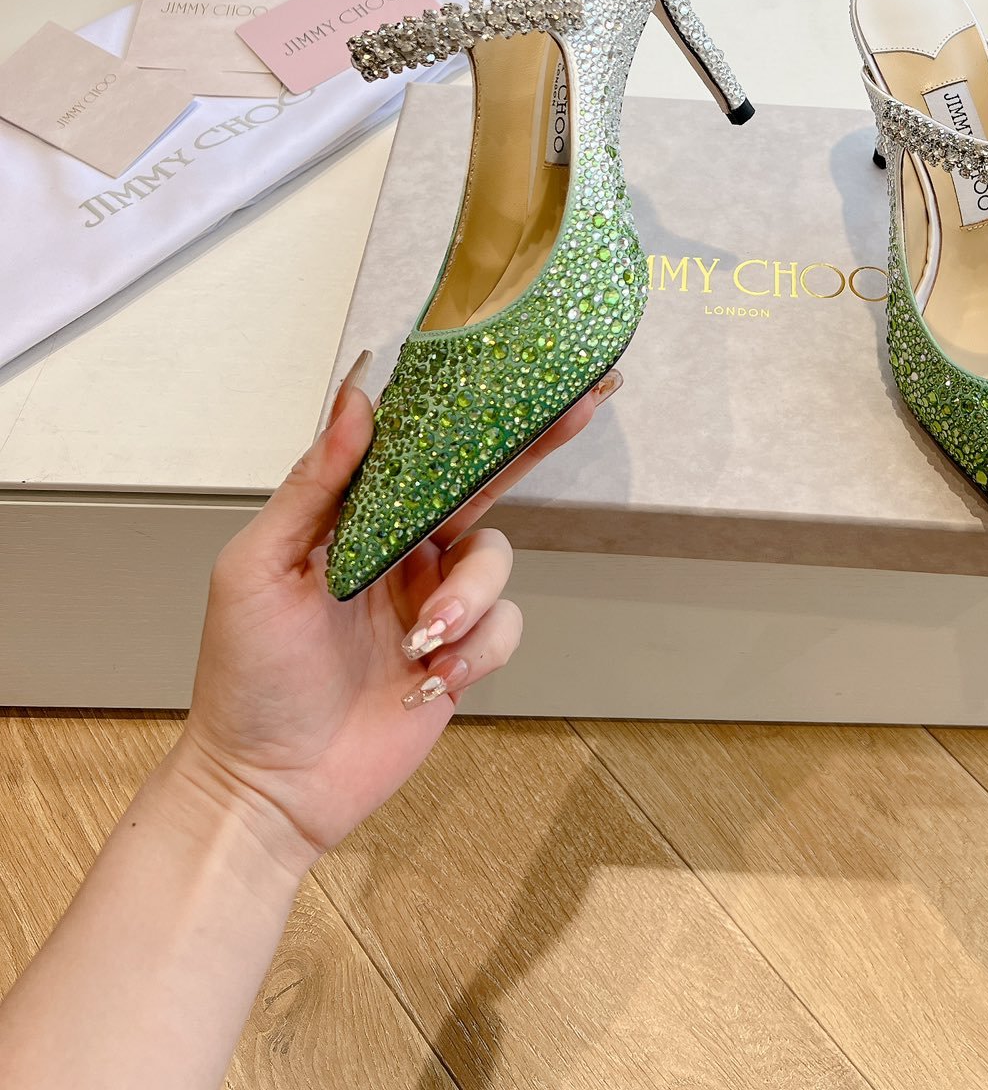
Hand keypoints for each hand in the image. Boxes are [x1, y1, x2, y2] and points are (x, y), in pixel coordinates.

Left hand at [174, 357, 619, 874]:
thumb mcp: (260, 568)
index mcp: (357, 518)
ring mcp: (434, 602)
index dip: (467, 402)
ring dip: (470, 598)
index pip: (420, 444)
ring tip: (423, 643)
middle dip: (533, 443)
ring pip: (497, 560)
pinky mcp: (461, 656)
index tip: (512, 358)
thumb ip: (315, 485)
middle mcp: (404, 549)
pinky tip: (430, 679)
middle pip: (484, 480)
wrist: (267, 785)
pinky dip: (475, 650)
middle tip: (584, 402)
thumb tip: (356, 400)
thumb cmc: (247, 676)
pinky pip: (504, 628)